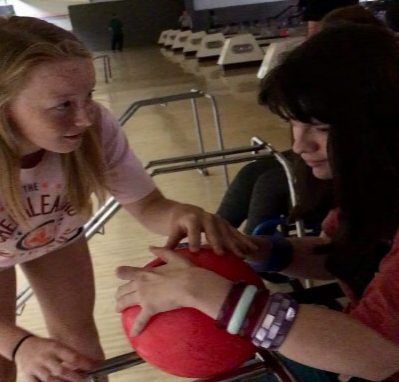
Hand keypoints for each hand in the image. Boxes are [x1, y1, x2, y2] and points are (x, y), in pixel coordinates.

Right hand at [15, 335, 94, 381]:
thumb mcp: (58, 345)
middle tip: (86, 380)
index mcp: (55, 347)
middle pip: (61, 371)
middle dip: (75, 378)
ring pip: (50, 380)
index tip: (94, 367)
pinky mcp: (28, 377)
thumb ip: (70, 355)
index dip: (84, 363)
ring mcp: (35, 368)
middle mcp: (45, 357)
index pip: (72, 356)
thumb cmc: (45, 347)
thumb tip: (89, 363)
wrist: (22, 346)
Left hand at [115, 247, 231, 335]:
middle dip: (119, 294)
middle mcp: (140, 284)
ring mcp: (143, 297)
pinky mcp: (150, 309)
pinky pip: (140, 320)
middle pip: (122, 290)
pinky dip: (137, 328)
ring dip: (120, 306)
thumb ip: (161, 252)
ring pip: (125, 302)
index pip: (126, 272)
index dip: (120, 273)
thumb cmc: (184, 270)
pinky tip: (134, 334)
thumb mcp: (173, 256)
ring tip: (119, 310)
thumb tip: (151, 247)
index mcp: (145, 272)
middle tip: (119, 298)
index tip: (117, 274)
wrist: (190, 284)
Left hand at [165, 203, 257, 255]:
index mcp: (191, 218)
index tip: (195, 251)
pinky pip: (235, 231)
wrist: (183, 211)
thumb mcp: (172, 231)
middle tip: (220, 253)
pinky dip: (243, 240)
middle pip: (212, 228)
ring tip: (243, 254)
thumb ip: (170, 243)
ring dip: (235, 242)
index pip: (193, 227)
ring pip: (227, 230)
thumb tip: (160, 255)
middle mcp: (206, 217)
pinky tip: (252, 249)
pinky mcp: (224, 223)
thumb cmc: (176, 224)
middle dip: (217, 240)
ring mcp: (217, 219)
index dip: (194, 238)